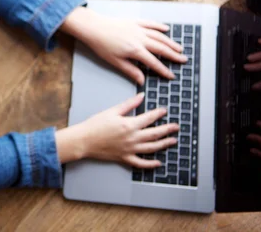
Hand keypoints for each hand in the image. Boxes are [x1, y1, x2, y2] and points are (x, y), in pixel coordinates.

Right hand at [55, 92, 178, 166]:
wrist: (84, 140)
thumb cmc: (95, 125)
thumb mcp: (112, 111)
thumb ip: (128, 104)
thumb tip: (140, 96)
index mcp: (129, 124)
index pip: (149, 118)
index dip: (158, 113)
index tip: (164, 110)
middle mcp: (132, 138)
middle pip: (155, 134)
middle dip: (167, 129)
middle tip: (176, 127)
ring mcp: (130, 150)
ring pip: (152, 148)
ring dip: (164, 144)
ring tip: (173, 141)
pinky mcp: (125, 158)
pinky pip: (141, 163)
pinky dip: (151, 164)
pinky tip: (158, 162)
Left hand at [61, 7, 186, 83]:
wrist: (94, 27)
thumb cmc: (102, 45)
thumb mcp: (115, 62)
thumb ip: (130, 71)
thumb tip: (141, 80)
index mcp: (135, 50)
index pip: (154, 62)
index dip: (164, 70)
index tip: (171, 76)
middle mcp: (140, 38)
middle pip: (161, 48)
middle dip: (173, 55)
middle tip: (183, 60)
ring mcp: (138, 29)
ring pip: (159, 36)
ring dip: (170, 42)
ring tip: (179, 48)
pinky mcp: (134, 22)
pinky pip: (151, 23)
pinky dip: (159, 26)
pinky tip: (166, 29)